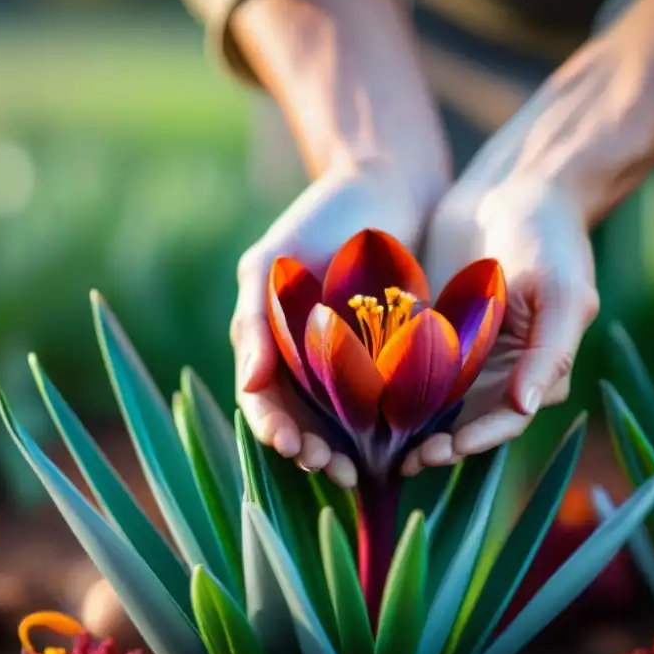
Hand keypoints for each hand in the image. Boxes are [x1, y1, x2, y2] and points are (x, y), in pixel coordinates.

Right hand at [234, 159, 433, 487]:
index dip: (273, 429)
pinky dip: (390, 428)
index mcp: (271, 342)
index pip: (263, 400)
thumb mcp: (273, 260)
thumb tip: (249, 385)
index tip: (292, 447)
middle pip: (302, 423)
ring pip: (344, 424)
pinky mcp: (394, 357)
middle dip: (313, 452)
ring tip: (364, 470)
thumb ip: (254, 317)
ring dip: (348, 452)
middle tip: (334, 469)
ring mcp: (351, 361)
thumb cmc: (322, 216)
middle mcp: (307, 360)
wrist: (389, 183)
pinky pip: (387, 402)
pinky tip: (405, 445)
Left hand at [402, 177, 599, 475]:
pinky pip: (408, 368)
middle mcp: (501, 372)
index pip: (506, 420)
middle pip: (466, 424)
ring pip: (434, 405)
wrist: (514, 186)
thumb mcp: (560, 292)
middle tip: (402, 461)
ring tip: (375, 443)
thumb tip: (526, 408)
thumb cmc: (549, 237)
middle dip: (436, 445)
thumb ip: (550, 352)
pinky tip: (359, 397)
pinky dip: (389, 386)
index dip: (477, 440)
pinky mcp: (432, 333)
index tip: (445, 451)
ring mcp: (465, 355)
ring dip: (408, 427)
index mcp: (538, 371)